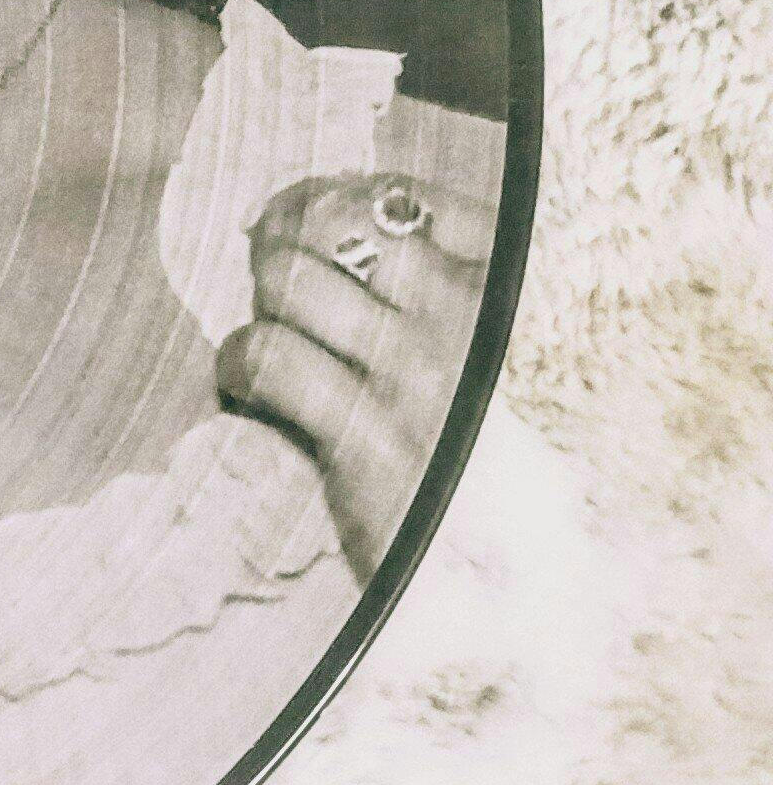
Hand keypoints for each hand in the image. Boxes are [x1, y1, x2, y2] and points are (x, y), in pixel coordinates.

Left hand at [222, 171, 491, 579]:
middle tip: (278, 278)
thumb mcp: (512, 361)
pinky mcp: (368, 441)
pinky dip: (239, 365)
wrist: (545, 587)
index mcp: (520, 292)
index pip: (407, 197)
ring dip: (267, 306)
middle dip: (285, 240)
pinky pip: (264, 356)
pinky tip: (260, 394)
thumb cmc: (515, 464)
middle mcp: (475, 322)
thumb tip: (343, 209)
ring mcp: (422, 378)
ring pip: (289, 279)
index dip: (336, 199)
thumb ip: (454, 284)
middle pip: (333, 222)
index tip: (314, 224)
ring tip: (283, 344)